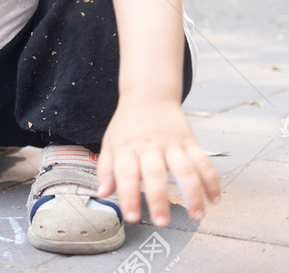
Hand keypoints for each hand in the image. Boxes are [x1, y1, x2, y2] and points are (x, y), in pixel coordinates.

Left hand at [96, 94, 220, 226]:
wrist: (148, 95)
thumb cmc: (127, 124)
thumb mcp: (110, 143)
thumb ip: (105, 169)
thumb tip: (102, 193)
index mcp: (127, 148)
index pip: (126, 174)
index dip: (128, 196)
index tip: (132, 217)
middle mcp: (150, 146)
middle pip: (155, 174)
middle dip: (159, 199)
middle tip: (162, 222)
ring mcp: (172, 143)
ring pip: (185, 170)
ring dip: (193, 194)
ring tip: (197, 215)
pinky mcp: (190, 140)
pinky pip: (203, 162)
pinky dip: (212, 181)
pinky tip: (215, 199)